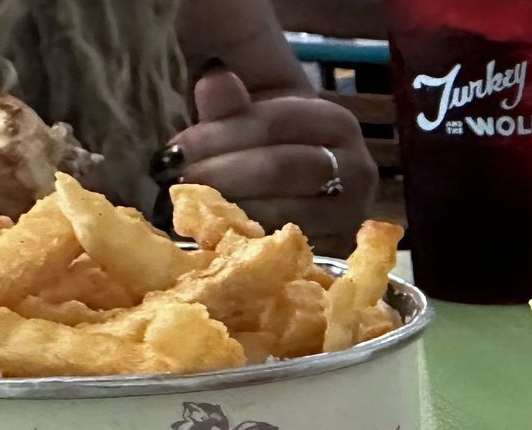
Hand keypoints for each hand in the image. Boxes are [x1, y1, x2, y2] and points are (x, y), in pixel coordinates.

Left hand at [168, 66, 376, 253]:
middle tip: (177, 180)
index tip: (175, 149)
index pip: (275, 122)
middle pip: (281, 167)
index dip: (221, 134)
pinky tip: (214, 228)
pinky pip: (282, 244)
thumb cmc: (268, 146)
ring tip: (190, 203)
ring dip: (228, 207)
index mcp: (336, 122)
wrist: (297, 187)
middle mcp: (356, 166)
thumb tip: (215, 80)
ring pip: (282, 210)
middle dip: (222, 173)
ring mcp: (349, 211)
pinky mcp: (335, 246)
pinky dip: (245, 237)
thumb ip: (228, 101)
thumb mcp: (248, 115)